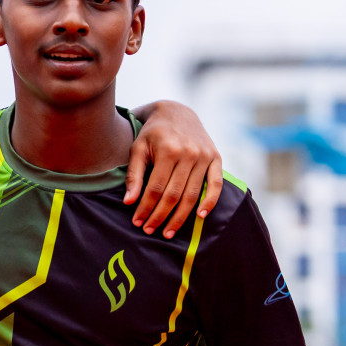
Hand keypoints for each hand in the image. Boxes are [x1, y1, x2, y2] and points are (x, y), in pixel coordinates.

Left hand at [126, 101, 222, 237]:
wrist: (176, 113)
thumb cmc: (152, 134)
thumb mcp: (137, 148)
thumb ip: (134, 175)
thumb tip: (129, 202)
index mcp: (168, 150)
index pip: (155, 188)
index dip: (146, 208)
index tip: (137, 222)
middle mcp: (189, 153)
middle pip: (174, 195)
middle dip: (160, 216)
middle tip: (149, 231)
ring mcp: (205, 156)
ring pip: (193, 194)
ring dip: (181, 217)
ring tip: (168, 232)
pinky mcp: (216, 158)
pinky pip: (216, 184)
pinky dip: (210, 202)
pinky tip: (200, 217)